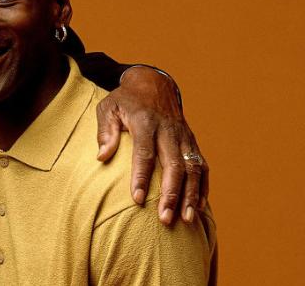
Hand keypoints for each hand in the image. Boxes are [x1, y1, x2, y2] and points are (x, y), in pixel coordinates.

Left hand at [95, 66, 208, 225]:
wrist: (154, 84)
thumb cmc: (126, 100)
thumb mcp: (108, 107)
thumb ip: (105, 131)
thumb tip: (102, 156)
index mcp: (146, 122)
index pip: (145, 153)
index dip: (142, 177)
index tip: (138, 200)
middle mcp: (169, 131)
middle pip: (173, 165)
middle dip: (171, 194)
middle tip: (165, 219)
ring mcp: (184, 137)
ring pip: (192, 168)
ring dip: (190, 195)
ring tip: (186, 219)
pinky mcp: (192, 141)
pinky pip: (202, 165)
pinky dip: (202, 186)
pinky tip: (198, 206)